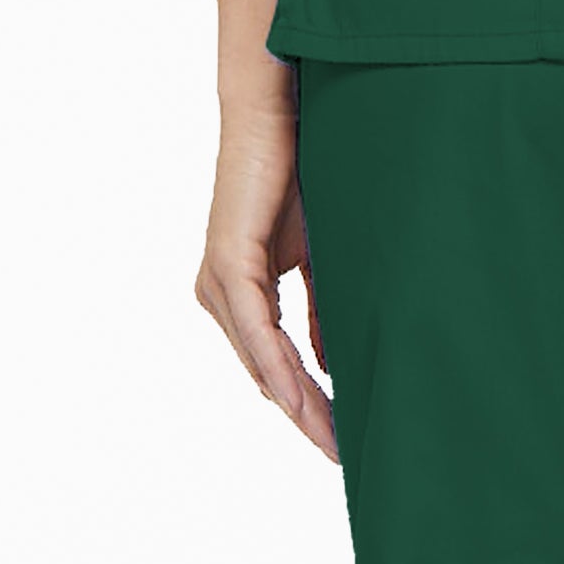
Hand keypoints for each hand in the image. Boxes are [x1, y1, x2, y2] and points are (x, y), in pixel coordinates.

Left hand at [194, 94, 336, 461]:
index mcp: (241, 289)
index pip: (277, 361)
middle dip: (306, 415)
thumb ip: (324, 304)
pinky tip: (301, 394)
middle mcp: (220, 293)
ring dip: (297, 402)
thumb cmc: (301, 167)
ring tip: (333, 436)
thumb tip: (333, 360)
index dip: (309, 402)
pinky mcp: (227, 263)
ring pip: (259, 359)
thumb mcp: (321, 249)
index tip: (342, 436)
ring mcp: (219, 280)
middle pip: (266, 373)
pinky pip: (256, 328)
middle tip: (344, 453)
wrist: (278, 110)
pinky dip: (279, 363)